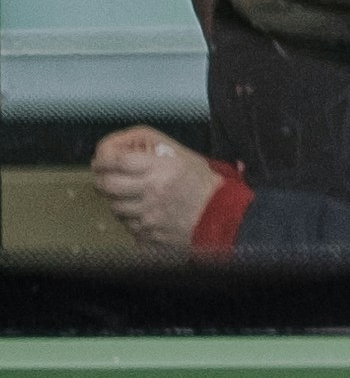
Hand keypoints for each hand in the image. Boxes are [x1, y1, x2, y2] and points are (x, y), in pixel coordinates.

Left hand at [91, 125, 222, 252]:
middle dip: (102, 180)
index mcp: (161, 168)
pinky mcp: (148, 233)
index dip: (103, 158)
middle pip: (107, 184)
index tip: (101, 160)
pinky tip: (145, 212)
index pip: (117, 160)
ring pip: (114, 207)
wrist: (221, 214)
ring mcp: (149, 215)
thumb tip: (117, 145)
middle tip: (106, 177)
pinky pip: (127, 225)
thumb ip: (148, 144)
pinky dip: (131, 219)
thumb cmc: (201, 182)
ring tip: (133, 196)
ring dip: (118, 200)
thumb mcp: (180, 153)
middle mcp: (153, 191)